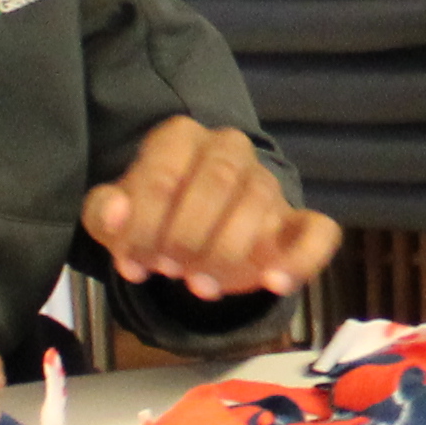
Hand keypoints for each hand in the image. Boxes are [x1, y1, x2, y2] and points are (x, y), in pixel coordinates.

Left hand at [85, 119, 340, 303]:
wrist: (196, 234)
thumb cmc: (153, 218)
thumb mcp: (116, 217)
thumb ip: (107, 212)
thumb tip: (117, 215)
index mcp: (179, 138)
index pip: (163, 174)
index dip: (144, 226)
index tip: (134, 265)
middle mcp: (229, 149)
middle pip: (217, 182)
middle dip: (188, 236)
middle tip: (170, 272)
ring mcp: (267, 182)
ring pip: (260, 204)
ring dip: (226, 253)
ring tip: (199, 286)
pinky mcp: (298, 219)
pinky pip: (318, 230)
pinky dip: (301, 258)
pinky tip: (273, 282)